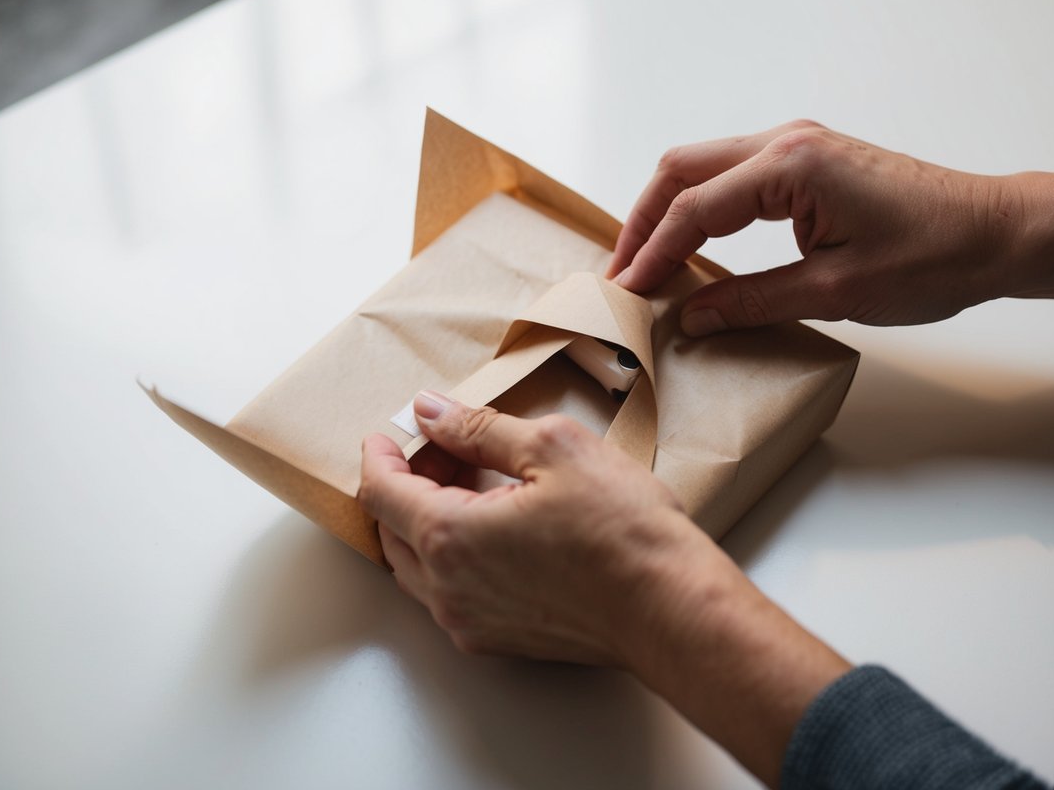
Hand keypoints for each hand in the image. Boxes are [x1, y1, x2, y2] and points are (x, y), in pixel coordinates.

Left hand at [361, 391, 850, 784]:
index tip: (389, 431)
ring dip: (430, 520)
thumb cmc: (623, 532)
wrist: (673, 610)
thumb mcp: (552, 448)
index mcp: (448, 537)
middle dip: (409, 483)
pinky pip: (451, 593)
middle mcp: (447, 589)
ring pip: (418, 566)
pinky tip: (499, 525)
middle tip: (448, 449)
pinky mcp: (500, 640)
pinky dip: (455, 554)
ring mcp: (471, 622)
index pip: (380, 491)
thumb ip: (478, 428)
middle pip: (392, 530)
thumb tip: (431, 412)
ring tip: (478, 483)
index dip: (380, 453)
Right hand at [607, 120, 1016, 331]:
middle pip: (683, 169)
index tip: (626, 294)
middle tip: (621, 273)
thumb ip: (754, 301)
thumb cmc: (935, 257)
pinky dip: (702, 208)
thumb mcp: (836, 292)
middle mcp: (788, 142)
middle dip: (643, 220)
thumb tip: (693, 317)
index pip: (694, 209)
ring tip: (645, 262)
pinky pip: (735, 178)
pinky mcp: (811, 163)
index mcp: (792, 166)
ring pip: (704, 167)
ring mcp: (800, 146)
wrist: (998, 233)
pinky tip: (693, 245)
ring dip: (669, 211)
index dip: (652, 255)